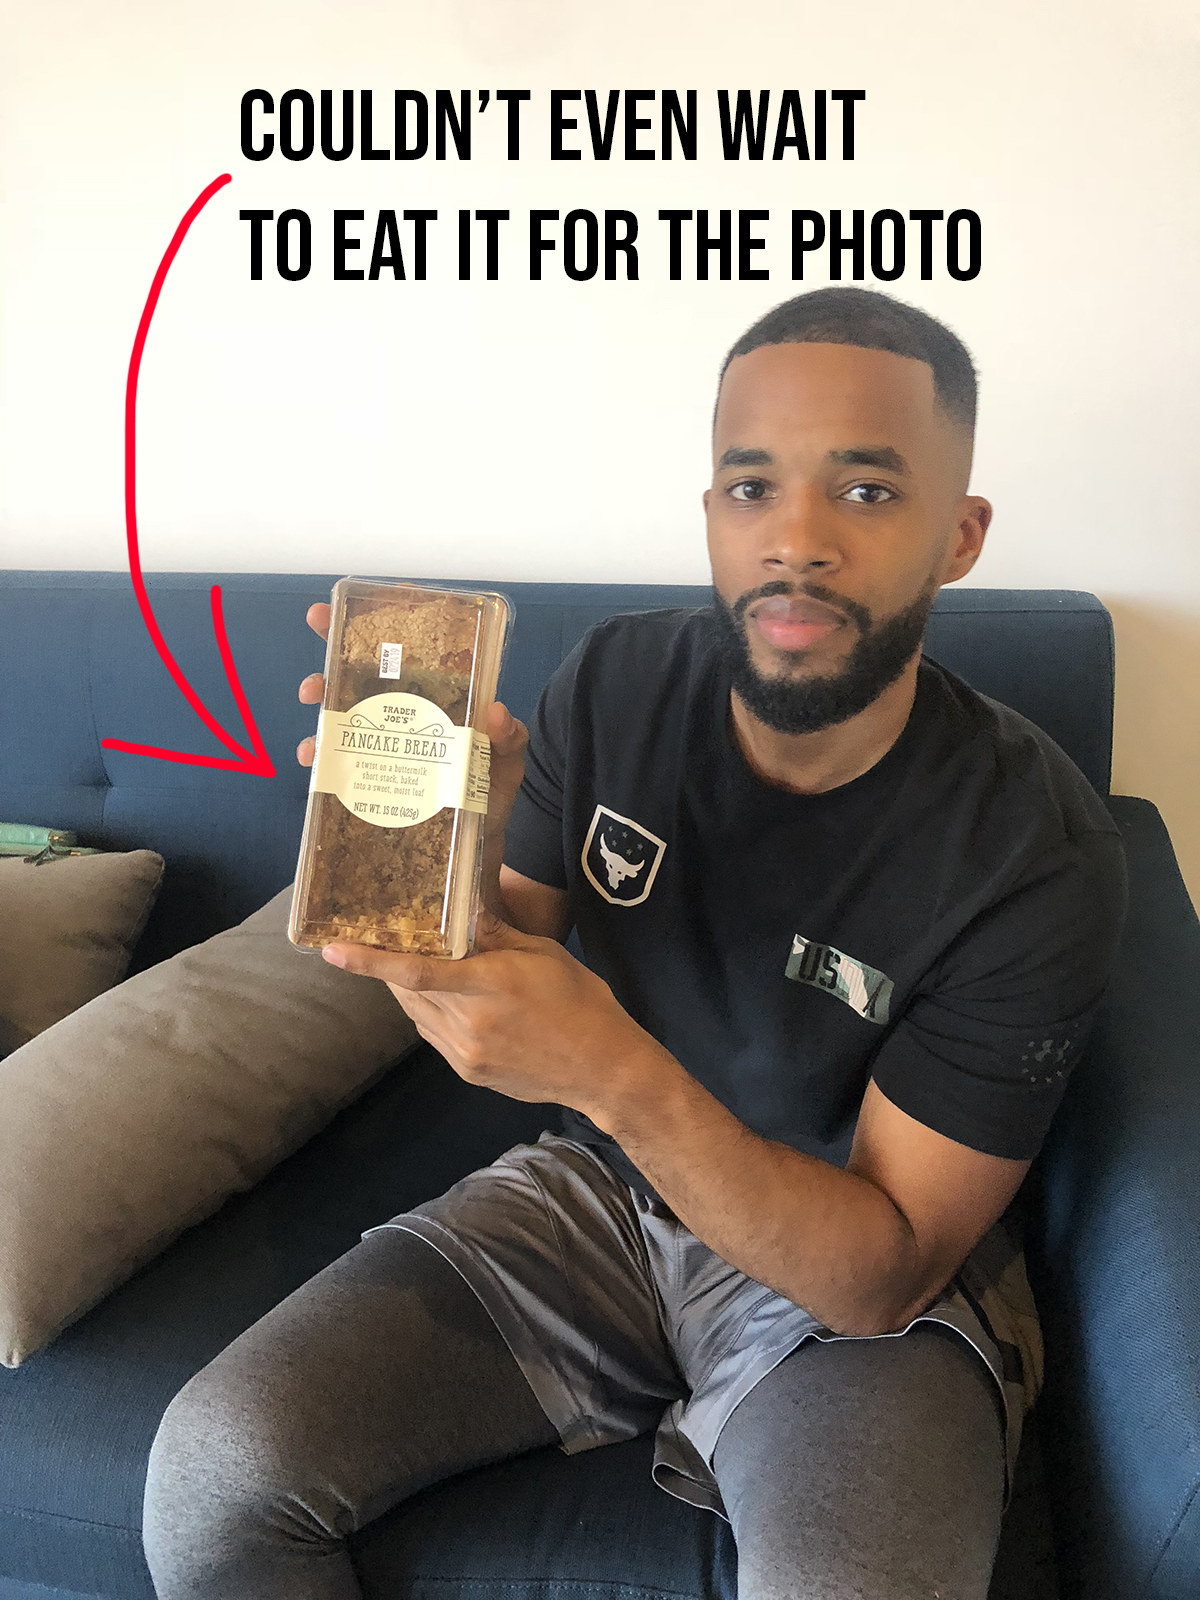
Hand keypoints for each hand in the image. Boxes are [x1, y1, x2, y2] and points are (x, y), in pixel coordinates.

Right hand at [295, 600, 528, 903]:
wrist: (477, 855)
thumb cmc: (493, 796)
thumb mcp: (508, 764)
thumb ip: (509, 739)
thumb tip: (497, 713)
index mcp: (439, 697)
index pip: (411, 647)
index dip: (382, 617)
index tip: (355, 600)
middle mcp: (405, 714)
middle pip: (365, 670)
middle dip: (335, 646)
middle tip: (319, 629)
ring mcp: (383, 745)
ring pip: (344, 710)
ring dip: (323, 697)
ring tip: (314, 695)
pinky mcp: (367, 780)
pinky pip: (336, 760)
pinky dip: (320, 754)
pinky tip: (314, 757)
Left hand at [321, 910, 670, 1116]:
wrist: (601, 1068)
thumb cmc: (580, 1001)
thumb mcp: (541, 953)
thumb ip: (494, 934)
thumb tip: (460, 910)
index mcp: (488, 986)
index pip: (414, 972)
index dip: (369, 962)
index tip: (332, 950)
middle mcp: (468, 1023)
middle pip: (407, 991)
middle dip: (389, 967)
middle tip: (376, 940)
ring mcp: (465, 1053)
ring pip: (417, 1014)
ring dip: (409, 990)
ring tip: (416, 965)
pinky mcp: (468, 1072)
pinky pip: (433, 1035)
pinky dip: (430, 1013)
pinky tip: (448, 999)